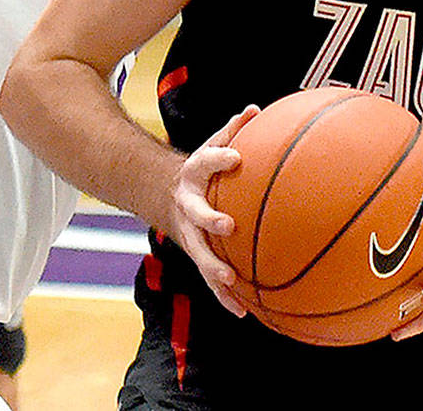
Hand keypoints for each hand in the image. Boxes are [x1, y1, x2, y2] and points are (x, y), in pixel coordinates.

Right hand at [169, 105, 256, 317]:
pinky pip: (210, 278)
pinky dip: (225, 296)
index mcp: (194, 174)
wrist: (167, 196)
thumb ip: (232, 130)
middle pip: (196, 214)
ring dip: (214, 269)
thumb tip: (256, 110)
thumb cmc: (202, 170)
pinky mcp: (197, 254)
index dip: (220, 158)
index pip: (205, 161)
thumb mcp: (212, 146)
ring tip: (231, 282)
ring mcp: (189, 233)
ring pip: (200, 253)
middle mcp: (188, 205)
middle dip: (210, 219)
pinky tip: (245, 312)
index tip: (236, 157)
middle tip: (228, 226)